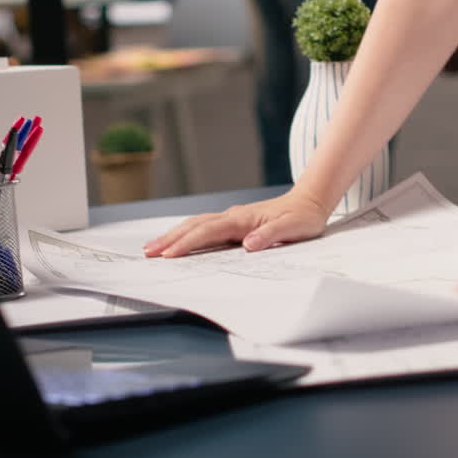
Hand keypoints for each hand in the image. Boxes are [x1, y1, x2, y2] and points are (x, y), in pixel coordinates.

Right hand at [143, 189, 331, 257]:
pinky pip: (204, 227)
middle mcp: (232, 216)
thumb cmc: (303, 218)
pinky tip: (178, 240)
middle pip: (194, 226)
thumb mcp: (293, 229)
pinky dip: (187, 233)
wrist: (310, 201)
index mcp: (242, 219)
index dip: (187, 244)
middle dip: (170, 239)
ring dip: (174, 235)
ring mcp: (232, 218)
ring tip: (153, 247)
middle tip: (148, 252)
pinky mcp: (234, 222)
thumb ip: (271, 236)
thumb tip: (248, 244)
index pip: (208, 232)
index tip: (169, 255)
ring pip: (196, 225)